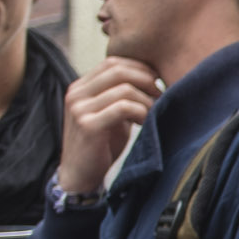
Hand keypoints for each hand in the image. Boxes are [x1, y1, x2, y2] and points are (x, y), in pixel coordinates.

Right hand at [58, 56, 158, 191]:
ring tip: (153, 114)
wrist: (80, 176)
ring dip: (147, 100)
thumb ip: (120, 95)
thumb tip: (154, 77)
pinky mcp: (88, 125)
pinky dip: (141, 112)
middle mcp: (76, 93)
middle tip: (162, 94)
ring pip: (124, 88)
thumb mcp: (109, 113)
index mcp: (80, 87)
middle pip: (118, 70)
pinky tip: (144, 123)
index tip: (157, 82)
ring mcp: (79, 108)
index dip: (140, 68)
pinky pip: (124, 108)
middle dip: (146, 79)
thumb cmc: (101, 145)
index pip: (113, 62)